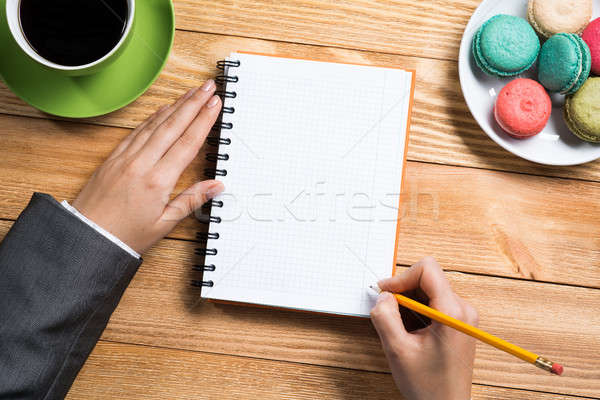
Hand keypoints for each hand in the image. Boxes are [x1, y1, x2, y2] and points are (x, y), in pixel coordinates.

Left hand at [73, 80, 223, 253]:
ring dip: (175, 105)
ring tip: (191, 92)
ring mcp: (126, 157)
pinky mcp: (114, 157)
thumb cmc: (125, 235)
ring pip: (155, 124)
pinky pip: (137, 131)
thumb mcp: (165, 223)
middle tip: (207, 86)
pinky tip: (163, 109)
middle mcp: (142, 164)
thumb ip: (192, 201)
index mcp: (158, 181)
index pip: (188, 143)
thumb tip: (216, 186)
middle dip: (193, 103)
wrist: (87, 238)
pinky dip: (152, 117)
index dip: (204, 120)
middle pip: (173, 126)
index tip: (215, 104)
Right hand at [370, 257, 477, 399]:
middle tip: (388, 313)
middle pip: (427, 279)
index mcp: (452, 312)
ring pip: (428, 290)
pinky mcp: (458, 323)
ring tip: (401, 329)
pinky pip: (433, 303)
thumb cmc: (429, 386)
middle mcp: (462, 309)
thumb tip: (383, 296)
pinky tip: (410, 332)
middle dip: (403, 292)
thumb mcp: (398, 350)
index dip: (401, 277)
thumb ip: (385, 318)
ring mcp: (462, 316)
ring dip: (409, 303)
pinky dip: (416, 311)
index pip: (427, 270)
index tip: (385, 292)